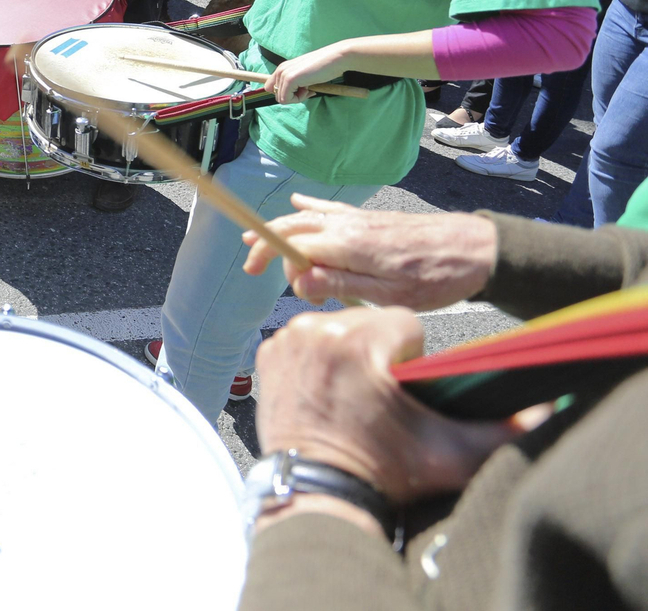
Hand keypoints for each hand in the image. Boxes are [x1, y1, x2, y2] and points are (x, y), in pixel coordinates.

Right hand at [242, 194, 496, 308]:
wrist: (477, 251)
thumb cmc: (437, 279)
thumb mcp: (389, 294)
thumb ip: (340, 284)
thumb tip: (298, 279)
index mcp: (347, 245)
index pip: (292, 245)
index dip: (272, 259)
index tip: (263, 276)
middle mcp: (348, 226)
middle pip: (293, 227)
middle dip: (266, 243)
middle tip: (251, 266)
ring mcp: (359, 219)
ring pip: (307, 218)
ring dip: (281, 228)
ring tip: (257, 238)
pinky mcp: (371, 219)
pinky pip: (330, 209)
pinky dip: (309, 206)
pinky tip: (297, 201)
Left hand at [257, 306, 538, 502]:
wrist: (319, 493)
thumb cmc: (384, 471)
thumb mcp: (450, 453)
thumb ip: (503, 430)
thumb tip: (547, 413)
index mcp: (360, 340)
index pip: (405, 323)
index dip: (412, 356)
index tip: (404, 388)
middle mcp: (317, 329)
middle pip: (368, 321)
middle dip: (380, 351)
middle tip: (379, 396)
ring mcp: (286, 340)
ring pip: (335, 327)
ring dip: (348, 352)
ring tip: (353, 395)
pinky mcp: (267, 354)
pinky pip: (303, 340)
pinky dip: (316, 359)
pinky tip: (325, 392)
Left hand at [264, 41, 347, 103]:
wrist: (336, 58)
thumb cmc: (324, 67)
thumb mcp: (304, 75)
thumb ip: (293, 83)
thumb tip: (286, 96)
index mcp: (282, 68)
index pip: (271, 88)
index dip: (286, 93)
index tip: (300, 89)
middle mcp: (280, 70)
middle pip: (277, 95)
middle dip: (293, 97)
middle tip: (308, 89)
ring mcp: (284, 74)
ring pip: (281, 99)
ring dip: (297, 98)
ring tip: (310, 87)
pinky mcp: (290, 79)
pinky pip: (286, 99)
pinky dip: (299, 99)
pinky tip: (310, 89)